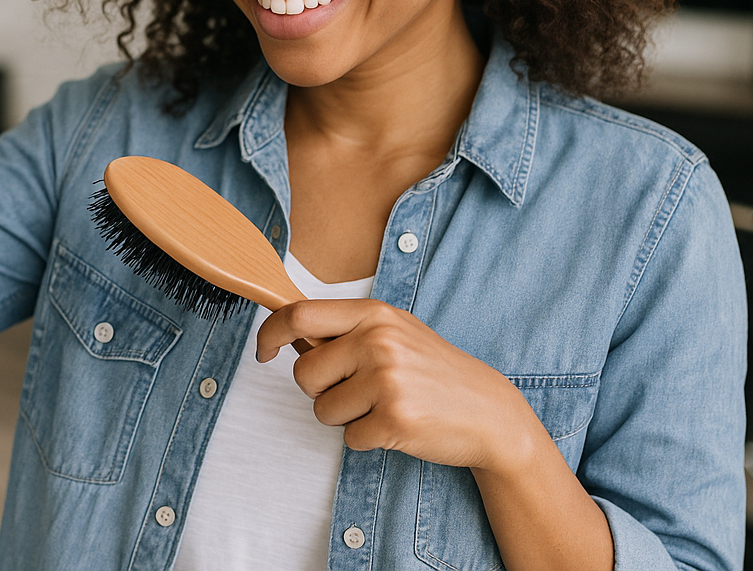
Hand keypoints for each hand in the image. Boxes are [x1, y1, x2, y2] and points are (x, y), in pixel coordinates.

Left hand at [255, 299, 546, 471]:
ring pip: (322, 410)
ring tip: (381, 407)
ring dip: (344, 418)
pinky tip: (396, 426)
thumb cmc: (432, 372)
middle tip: (354, 391)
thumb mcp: (393, 333)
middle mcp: (378, 341)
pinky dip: (366, 439)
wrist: (488, 412)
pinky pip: (349, 438)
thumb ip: (345, 331)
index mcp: (374, 314)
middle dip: (318, 391)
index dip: (269, 334)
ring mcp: (388, 380)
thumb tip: (287, 334)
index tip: (263, 352)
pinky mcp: (394, 420)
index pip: (299, 314)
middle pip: (303, 373)